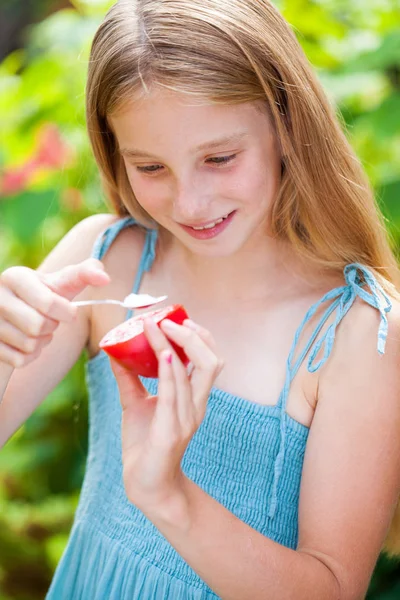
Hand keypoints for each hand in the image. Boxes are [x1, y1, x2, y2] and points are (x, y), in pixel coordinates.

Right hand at [0, 258, 109, 367]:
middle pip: (38, 326)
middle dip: (52, 327)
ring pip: (29, 344)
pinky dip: (30, 356)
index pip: (48, 303)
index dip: (66, 312)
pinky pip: (19, 360)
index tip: (70, 311)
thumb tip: (105, 278)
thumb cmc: (45, 295)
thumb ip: (86, 273)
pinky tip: (27, 343)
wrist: (15, 314)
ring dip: (41, 341)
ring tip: (37, 330)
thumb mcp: (62, 282)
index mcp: (16, 277)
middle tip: (50, 320)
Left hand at [110, 317, 223, 517]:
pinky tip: (164, 354)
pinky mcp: (171, 431)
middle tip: (169, 320)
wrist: (147, 485)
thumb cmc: (145, 444)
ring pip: (194, 374)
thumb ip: (129, 377)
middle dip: (195, 336)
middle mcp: (196, 405)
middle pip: (212, 362)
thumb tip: (114, 349)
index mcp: (193, 397)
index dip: (197, 335)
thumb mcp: (136, 403)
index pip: (208, 359)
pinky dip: (171, 372)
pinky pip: (174, 396)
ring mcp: (186, 418)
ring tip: (159, 328)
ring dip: (176, 346)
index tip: (174, 317)